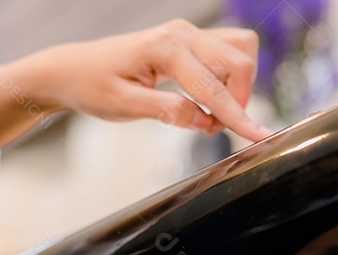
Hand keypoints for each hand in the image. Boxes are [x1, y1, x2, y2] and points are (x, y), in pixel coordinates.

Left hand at [43, 20, 272, 140]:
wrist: (76, 69)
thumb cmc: (94, 87)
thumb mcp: (124, 106)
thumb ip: (166, 112)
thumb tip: (202, 119)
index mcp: (165, 49)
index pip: (213, 87)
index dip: (239, 116)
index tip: (261, 137)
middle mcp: (181, 34)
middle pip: (239, 62)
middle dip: (237, 100)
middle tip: (209, 127)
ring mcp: (188, 33)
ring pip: (240, 52)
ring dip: (237, 86)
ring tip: (208, 112)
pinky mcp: (190, 40)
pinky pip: (228, 52)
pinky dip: (229, 78)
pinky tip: (206, 99)